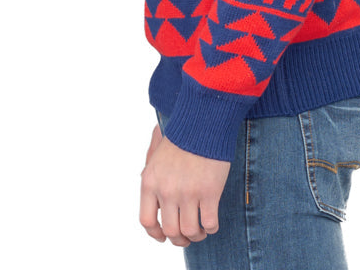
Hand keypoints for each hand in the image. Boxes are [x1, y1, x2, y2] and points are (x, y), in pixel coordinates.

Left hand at [139, 125, 230, 246]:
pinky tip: (212, 221)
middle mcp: (166, 191)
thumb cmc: (182, 135)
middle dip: (180, 239)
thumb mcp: (157, 153)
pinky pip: (209, 223)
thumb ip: (151, 174)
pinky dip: (211, 227)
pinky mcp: (209, 192)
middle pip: (170, 231)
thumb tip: (153, 197)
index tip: (164, 235)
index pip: (147, 221)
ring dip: (196, 235)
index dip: (156, 233)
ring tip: (201, 230)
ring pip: (190, 231)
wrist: (202, 120)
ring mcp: (188, 193)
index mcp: (150, 182)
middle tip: (188, 236)